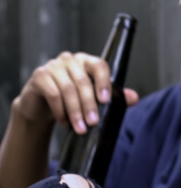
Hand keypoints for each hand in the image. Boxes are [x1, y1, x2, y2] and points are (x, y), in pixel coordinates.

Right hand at [11, 52, 139, 133]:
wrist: (42, 105)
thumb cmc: (71, 99)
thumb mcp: (93, 98)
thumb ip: (115, 96)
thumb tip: (134, 98)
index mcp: (87, 61)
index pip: (100, 65)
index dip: (104, 82)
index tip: (106, 101)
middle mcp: (70, 59)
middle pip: (83, 81)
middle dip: (89, 105)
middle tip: (93, 123)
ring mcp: (53, 66)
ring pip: (68, 89)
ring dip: (75, 112)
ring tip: (81, 128)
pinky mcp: (40, 76)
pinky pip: (52, 94)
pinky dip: (60, 110)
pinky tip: (65, 122)